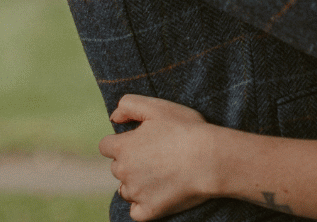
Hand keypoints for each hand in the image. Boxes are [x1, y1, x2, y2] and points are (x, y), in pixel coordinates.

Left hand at [99, 94, 213, 220]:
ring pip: (126, 189)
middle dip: (131, 160)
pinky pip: (136, 210)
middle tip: (157, 153)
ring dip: (137, 182)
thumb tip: (113, 116)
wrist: (210, 158)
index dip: (121, 141)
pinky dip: (144, 203)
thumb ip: (130, 105)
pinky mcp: (147, 211)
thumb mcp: (158, 107)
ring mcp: (135, 194)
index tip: (140, 140)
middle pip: (117, 167)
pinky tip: (160, 191)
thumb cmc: (186, 129)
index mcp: (124, 147)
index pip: (106, 146)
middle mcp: (124, 172)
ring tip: (162, 171)